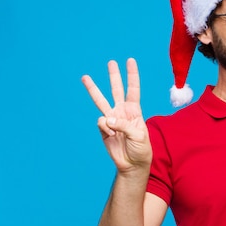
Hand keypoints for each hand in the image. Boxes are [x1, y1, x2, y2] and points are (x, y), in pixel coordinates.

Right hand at [82, 58, 151, 174]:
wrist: (132, 165)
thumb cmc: (141, 149)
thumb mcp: (138, 135)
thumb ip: (123, 125)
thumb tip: (106, 119)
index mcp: (134, 110)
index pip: (133, 89)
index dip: (132, 75)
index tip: (130, 61)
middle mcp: (122, 112)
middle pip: (117, 90)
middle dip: (114, 76)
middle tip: (111, 62)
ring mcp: (112, 119)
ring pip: (101, 101)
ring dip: (93, 89)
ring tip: (85, 77)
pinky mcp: (103, 129)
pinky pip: (101, 123)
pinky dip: (105, 129)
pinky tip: (112, 136)